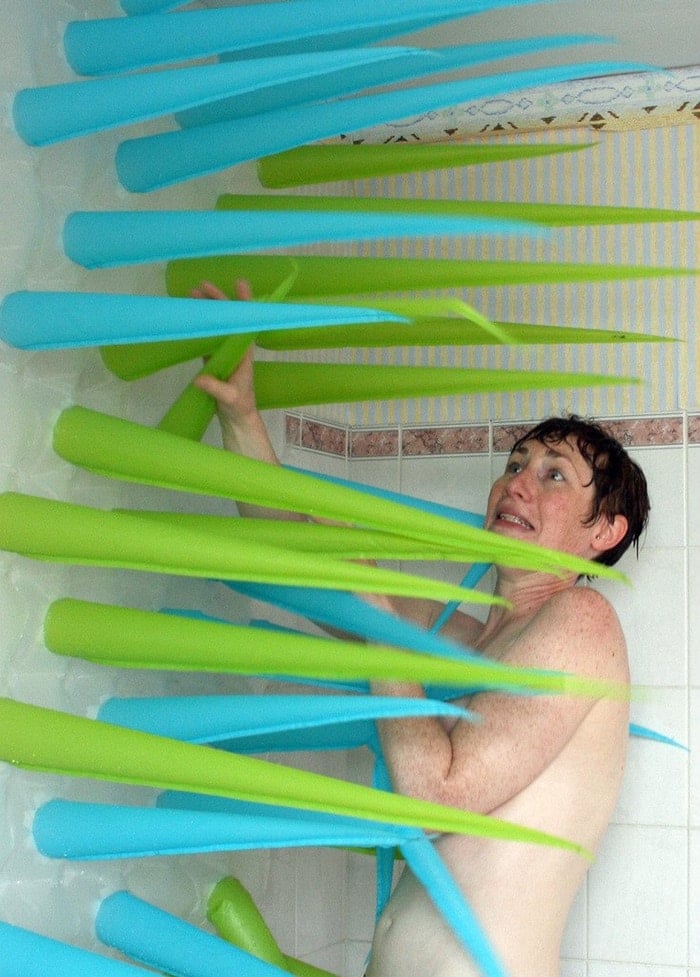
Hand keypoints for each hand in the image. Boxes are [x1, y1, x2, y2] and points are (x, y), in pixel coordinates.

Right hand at [191, 279, 258, 428]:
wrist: (236, 419)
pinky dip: (200, 327)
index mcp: (244, 353)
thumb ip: (217, 388)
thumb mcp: (230, 398)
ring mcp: (225, 353)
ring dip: (207, 311)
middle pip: (228, 319)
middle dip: (217, 301)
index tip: (239, 284)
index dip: (244, 303)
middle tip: (202, 286)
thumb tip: (199, 379)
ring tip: (192, 295)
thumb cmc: (239, 407)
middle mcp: (236, 349)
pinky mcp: (215, 360)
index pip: (245, 323)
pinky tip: (191, 317)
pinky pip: (207, 338)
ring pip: (217, 326)